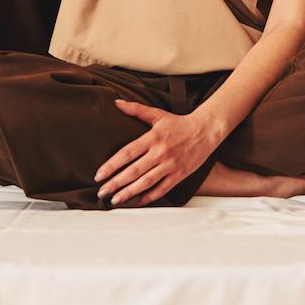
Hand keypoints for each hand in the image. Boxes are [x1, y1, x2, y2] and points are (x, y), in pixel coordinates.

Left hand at [96, 100, 225, 205]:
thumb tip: (116, 102)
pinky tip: (138, 201)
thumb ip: (136, 109)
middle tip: (102, 192)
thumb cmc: (179, 123)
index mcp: (152, 138)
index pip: (127, 153)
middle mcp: (160, 152)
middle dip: (116, 183)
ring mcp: (170, 165)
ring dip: (129, 192)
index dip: (112, 165)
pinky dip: (150, 196)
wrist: (206, 130)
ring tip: (115, 200)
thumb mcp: (157, 114)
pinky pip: (162, 188)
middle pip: (134, 171)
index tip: (99, 175)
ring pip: (146, 182)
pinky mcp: (179, 175)